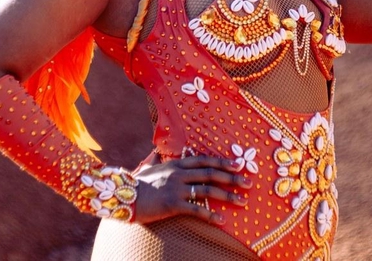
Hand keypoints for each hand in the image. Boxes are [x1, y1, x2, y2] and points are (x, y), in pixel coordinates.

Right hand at [131, 154, 251, 225]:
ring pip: (208, 190)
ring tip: (242, 201)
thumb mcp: (147, 167)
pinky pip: (196, 210)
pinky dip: (211, 215)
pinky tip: (222, 220)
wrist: (122, 196)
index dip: (222, 162)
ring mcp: (176, 188)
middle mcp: (179, 173)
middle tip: (248, 182)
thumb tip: (155, 150)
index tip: (238, 165)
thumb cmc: (135, 183)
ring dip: (227, 196)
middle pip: (211, 173)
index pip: (204, 160)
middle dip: (232, 178)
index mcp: (176, 164)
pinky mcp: (173, 204)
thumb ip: (155, 159)